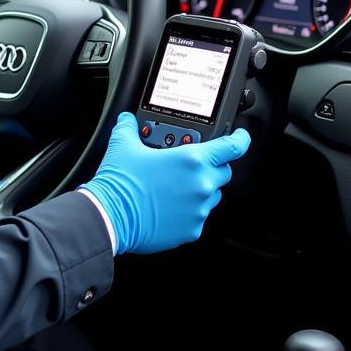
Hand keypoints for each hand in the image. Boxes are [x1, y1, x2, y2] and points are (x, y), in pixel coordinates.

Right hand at [79, 113, 249, 254]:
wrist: (110, 217)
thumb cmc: (120, 183)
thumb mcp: (123, 145)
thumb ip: (129, 127)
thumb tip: (128, 120)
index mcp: (191, 159)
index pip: (231, 147)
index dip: (240, 139)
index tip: (240, 137)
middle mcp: (201, 184)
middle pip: (223, 171)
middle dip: (211, 166)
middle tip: (189, 166)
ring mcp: (198, 209)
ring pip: (211, 195)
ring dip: (199, 189)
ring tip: (174, 187)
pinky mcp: (192, 230)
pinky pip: (198, 216)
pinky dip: (188, 211)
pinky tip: (168, 206)